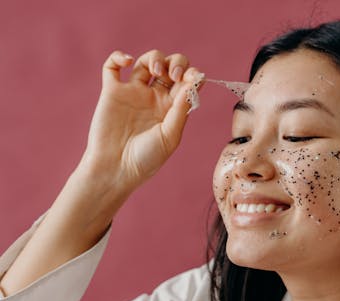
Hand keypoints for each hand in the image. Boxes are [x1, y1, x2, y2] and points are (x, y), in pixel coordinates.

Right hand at [79, 50, 201, 192]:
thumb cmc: (146, 159)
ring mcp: (133, 93)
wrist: (115, 170)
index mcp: (172, 109)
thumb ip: (181, 110)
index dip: (192, 75)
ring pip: (146, 62)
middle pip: (170, 67)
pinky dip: (118, 57)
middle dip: (177, 63)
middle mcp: (154, 98)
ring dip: (154, 57)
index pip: (187, 82)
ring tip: (156, 70)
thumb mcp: (170, 136)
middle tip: (175, 75)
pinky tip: (127, 61)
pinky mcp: (112, 92)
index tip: (193, 78)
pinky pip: (112, 66)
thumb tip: (193, 84)